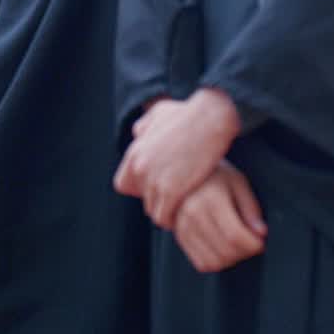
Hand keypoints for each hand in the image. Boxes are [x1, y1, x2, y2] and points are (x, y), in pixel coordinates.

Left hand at [114, 88, 241, 228]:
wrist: (210, 118)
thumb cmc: (189, 114)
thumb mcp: (159, 114)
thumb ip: (145, 126)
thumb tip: (137, 134)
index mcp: (134, 153)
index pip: (123, 185)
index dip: (140, 188)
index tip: (159, 184)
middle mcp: (139, 168)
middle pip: (143, 199)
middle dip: (159, 199)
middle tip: (178, 196)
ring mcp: (153, 180)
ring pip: (153, 210)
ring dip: (169, 210)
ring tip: (186, 205)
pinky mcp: (171, 190)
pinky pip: (164, 217)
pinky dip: (174, 219)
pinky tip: (188, 212)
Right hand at [173, 161, 267, 272]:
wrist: (183, 173)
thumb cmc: (216, 176)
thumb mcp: (238, 183)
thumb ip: (251, 208)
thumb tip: (261, 233)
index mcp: (209, 199)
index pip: (235, 236)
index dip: (254, 245)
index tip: (262, 241)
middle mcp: (191, 214)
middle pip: (226, 252)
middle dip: (246, 253)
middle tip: (252, 242)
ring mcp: (182, 227)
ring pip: (214, 262)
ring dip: (232, 259)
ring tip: (237, 245)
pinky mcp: (179, 237)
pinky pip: (202, 263)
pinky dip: (217, 261)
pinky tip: (223, 247)